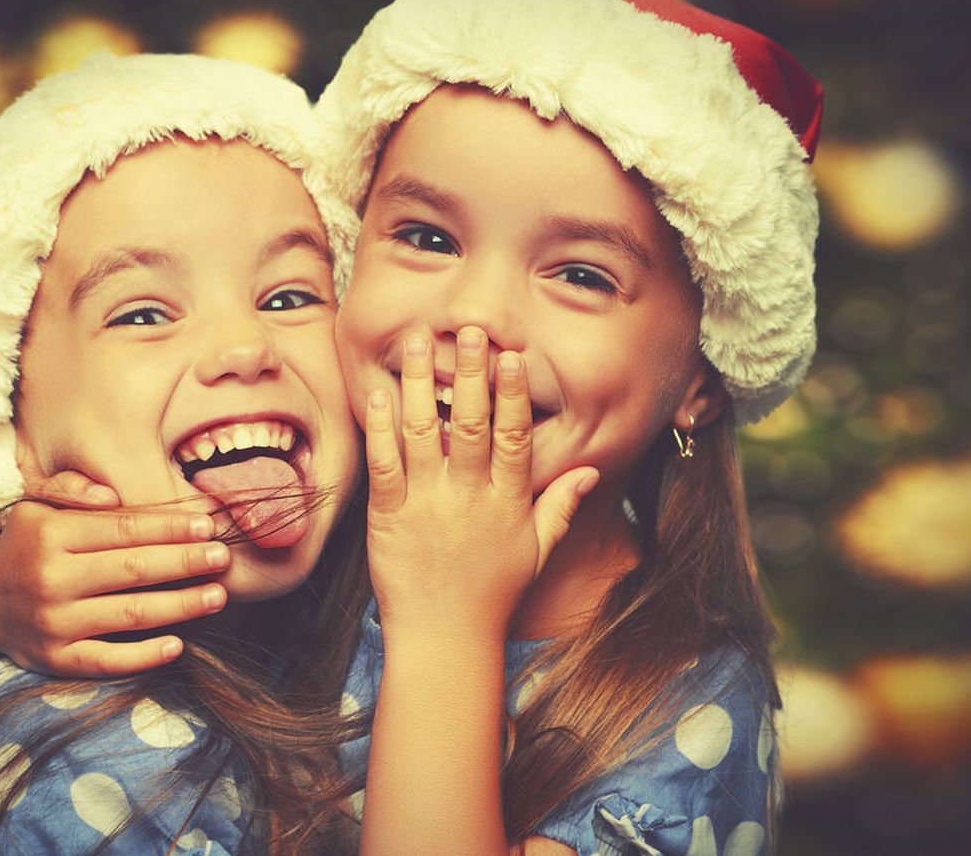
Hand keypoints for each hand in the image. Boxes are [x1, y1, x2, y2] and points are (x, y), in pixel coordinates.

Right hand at [0, 474, 231, 676]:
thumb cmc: (24, 543)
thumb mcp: (35, 504)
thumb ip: (71, 488)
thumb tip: (112, 494)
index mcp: (48, 534)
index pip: (122, 529)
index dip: (169, 527)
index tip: (207, 524)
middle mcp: (49, 579)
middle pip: (133, 570)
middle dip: (185, 562)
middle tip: (223, 557)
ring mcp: (52, 623)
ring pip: (129, 614)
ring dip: (180, 605)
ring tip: (217, 596)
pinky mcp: (55, 659)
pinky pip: (107, 661)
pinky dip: (144, 656)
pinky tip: (178, 645)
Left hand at [362, 327, 598, 640]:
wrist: (445, 638)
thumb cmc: (491, 595)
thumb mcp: (536, 550)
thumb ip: (561, 506)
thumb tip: (590, 472)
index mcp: (507, 502)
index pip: (513, 438)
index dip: (513, 396)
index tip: (512, 357)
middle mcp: (469, 497)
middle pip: (470, 425)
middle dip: (470, 374)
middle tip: (470, 331)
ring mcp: (427, 505)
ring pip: (423, 433)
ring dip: (419, 383)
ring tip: (417, 341)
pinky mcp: (390, 517)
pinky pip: (385, 465)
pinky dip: (381, 429)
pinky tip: (380, 394)